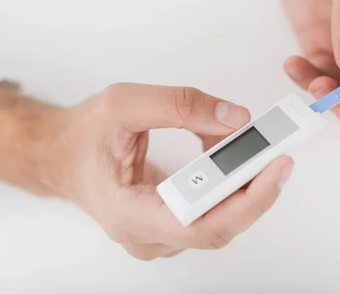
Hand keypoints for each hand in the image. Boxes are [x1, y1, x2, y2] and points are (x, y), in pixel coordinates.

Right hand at [0, 83, 293, 259]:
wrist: (60, 155)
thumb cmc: (83, 136)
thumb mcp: (124, 103)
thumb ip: (180, 106)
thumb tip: (235, 119)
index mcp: (130, 214)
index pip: (203, 226)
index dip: (248, 200)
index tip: (277, 167)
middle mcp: (147, 236)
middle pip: (219, 226)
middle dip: (255, 187)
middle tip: (280, 150)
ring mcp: (159, 235)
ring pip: (219, 220)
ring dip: (243, 183)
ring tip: (255, 146)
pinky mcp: (169, 225)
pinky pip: (211, 211)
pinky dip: (229, 182)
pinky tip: (235, 154)